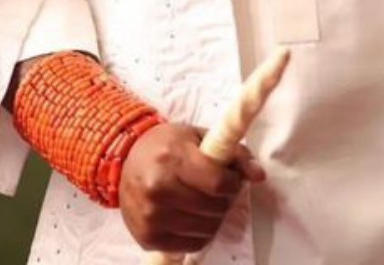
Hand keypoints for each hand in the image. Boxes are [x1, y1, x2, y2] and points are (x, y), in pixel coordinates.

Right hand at [119, 122, 264, 253]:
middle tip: (218, 190)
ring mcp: (151, 215)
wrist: (124, 160)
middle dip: (224, 200)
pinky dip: (199, 234)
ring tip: (205, 203)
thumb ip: (233, 153)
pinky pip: (190, 245)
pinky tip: (192, 217)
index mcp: (172, 158)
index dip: (233, 183)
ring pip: (205, 230)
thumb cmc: (166, 146)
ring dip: (213, 218)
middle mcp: (158, 188)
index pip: (217, 183)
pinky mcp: (147, 236)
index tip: (232, 178)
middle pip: (213, 208)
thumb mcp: (199, 137)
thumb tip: (259, 175)